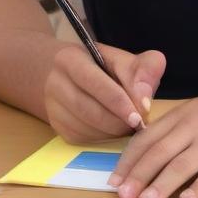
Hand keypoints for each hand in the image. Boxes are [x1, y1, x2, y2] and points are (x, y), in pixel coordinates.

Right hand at [43, 43, 164, 142]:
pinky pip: (83, 138)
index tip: (140, 116)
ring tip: (129, 126)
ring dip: (112, 132)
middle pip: (88, 109)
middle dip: (118, 121)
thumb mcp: (125, 59)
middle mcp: (55, 83)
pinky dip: (103, 138)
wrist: (72, 75)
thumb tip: (144, 101)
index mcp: (71, 59)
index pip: (95, 83)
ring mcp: (53, 107)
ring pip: (85, 128)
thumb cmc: (104, 66)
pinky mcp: (58, 127)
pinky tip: (114, 129)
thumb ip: (143, 70)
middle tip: (139, 124)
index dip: (119, 102)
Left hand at [108, 74, 197, 197]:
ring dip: (162, 184)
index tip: (114, 181)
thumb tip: (139, 158)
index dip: (129, 161)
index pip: (147, 139)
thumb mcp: (194, 111)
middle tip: (124, 196)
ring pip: (183, 164)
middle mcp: (195, 128)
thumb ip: (170, 131)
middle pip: (161, 153)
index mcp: (181, 117)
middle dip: (139, 175)